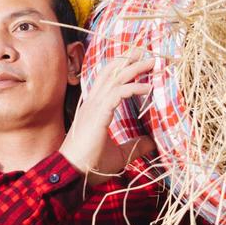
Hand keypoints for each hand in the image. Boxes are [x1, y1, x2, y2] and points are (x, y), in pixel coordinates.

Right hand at [59, 52, 155, 186]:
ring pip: (115, 78)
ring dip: (134, 67)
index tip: (139, 60)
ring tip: (152, 62)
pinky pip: (118, 93)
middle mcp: (93, 103)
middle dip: (129, 59)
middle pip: (111, 72)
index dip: (122, 67)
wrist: (73, 173)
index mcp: (95, 108)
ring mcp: (94, 107)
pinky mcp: (98, 114)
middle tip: (146, 51)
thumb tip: (152, 142)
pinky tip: (148, 87)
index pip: (108, 79)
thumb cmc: (90, 165)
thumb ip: (135, 146)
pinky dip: (134, 87)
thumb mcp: (119, 155)